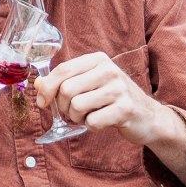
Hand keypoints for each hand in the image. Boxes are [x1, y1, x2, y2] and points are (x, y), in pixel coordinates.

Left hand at [33, 52, 174, 146]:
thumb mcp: (89, 84)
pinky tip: (102, 122)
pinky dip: (92, 126)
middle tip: (73, 112)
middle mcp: (109, 70)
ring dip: (77, 117)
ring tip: (89, 116)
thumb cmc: (113, 99)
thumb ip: (63, 82)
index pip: (62, 69)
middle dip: (64, 106)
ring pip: (77, 106)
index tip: (42, 102)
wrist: (148, 116)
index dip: (47, 88)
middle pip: (66, 89)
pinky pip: (92, 122)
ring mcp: (119, 89)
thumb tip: (37, 84)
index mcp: (98, 60)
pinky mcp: (125, 109)